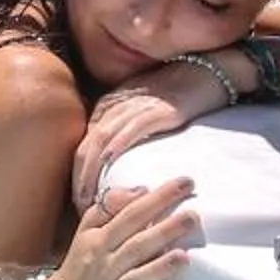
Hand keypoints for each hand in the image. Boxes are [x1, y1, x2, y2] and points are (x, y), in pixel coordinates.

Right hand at [40, 177, 199, 279]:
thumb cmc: (81, 266)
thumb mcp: (86, 234)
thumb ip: (108, 210)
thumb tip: (140, 190)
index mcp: (97, 241)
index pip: (130, 215)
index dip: (157, 200)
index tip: (184, 184)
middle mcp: (104, 265)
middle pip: (136, 244)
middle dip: (164, 229)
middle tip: (193, 215)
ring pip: (137, 278)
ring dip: (160, 267)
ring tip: (185, 255)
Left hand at [71, 57, 233, 208]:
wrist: (204, 72)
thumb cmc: (173, 95)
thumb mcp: (140, 113)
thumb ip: (125, 132)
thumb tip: (116, 167)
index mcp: (107, 109)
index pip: (83, 146)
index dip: (76, 176)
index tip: (76, 202)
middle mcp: (114, 107)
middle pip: (86, 146)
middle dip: (79, 179)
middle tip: (77, 208)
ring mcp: (133, 107)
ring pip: (102, 140)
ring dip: (92, 171)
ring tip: (90, 199)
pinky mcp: (156, 109)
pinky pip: (130, 129)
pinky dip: (117, 147)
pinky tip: (109, 164)